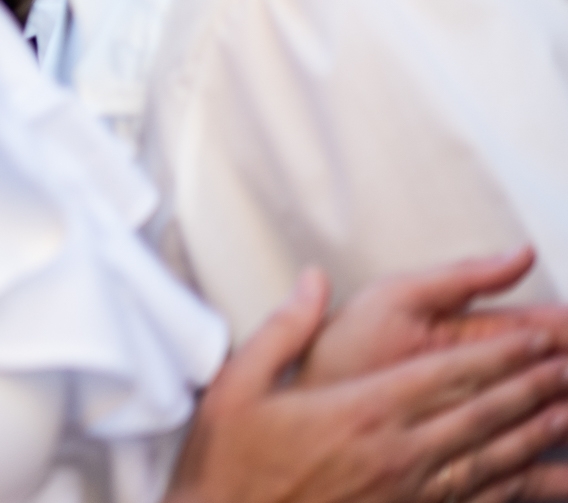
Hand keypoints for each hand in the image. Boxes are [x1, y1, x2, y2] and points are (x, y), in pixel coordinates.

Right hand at [170, 269, 567, 502]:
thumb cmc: (228, 464)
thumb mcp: (236, 385)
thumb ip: (282, 330)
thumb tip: (314, 282)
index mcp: (358, 410)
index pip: (447, 375)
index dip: (500, 355)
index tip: (535, 339)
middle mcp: (393, 450)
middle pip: (481, 413)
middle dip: (532, 387)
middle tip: (566, 366)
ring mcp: (405, 490)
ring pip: (488, 458)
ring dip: (533, 434)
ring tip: (566, 413)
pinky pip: (473, 499)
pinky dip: (511, 484)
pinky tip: (531, 475)